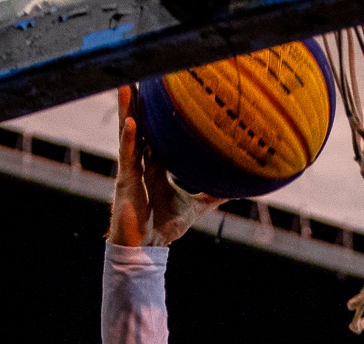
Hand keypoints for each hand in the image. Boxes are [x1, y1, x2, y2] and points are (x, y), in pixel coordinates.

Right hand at [108, 88, 212, 246]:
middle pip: (138, 126)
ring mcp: (130, 172)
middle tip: (139, 76)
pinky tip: (131, 123)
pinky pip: (127, 158)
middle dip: (137, 103)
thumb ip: (213, 195)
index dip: (154, 114)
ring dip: (127, 111)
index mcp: (153, 167)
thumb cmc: (164, 227)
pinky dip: (129, 140)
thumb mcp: (195, 207)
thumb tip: (238, 188)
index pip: (153, 134)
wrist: (147, 249)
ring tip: (127, 86)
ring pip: (128, 135)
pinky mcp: (125, 183)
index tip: (159, 91)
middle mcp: (139, 165)